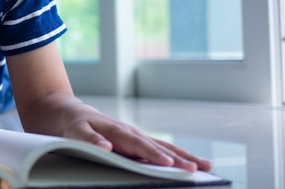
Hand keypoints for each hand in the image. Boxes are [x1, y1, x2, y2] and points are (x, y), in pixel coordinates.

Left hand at [62, 103, 212, 172]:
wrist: (79, 115)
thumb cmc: (78, 126)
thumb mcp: (77, 133)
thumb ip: (91, 140)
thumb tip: (107, 148)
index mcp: (119, 132)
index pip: (139, 145)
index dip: (154, 155)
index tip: (169, 164)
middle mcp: (133, 133)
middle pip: (159, 147)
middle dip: (178, 159)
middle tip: (197, 169)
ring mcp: (139, 138)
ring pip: (166, 148)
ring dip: (186, 157)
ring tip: (207, 167)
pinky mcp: (140, 143)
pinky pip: (162, 150)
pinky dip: (179, 156)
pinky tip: (193, 164)